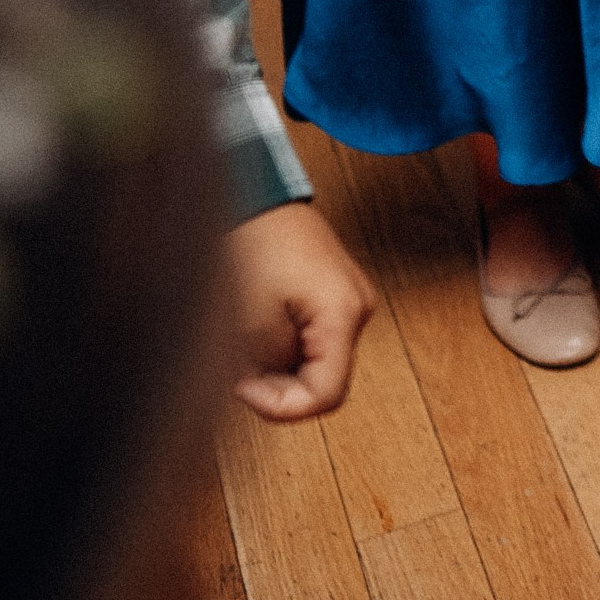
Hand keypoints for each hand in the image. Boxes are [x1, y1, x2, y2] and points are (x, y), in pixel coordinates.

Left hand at [227, 200, 374, 421]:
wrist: (254, 193)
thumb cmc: (254, 244)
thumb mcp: (251, 320)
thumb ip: (268, 367)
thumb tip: (271, 388)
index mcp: (345, 313)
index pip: (326, 396)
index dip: (280, 406)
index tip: (244, 388)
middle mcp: (358, 306)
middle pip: (324, 379)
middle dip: (278, 381)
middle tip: (241, 366)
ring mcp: (349, 297)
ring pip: (316, 359)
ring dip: (279, 361)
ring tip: (248, 336)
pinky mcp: (335, 291)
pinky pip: (313, 337)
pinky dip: (284, 341)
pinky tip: (261, 321)